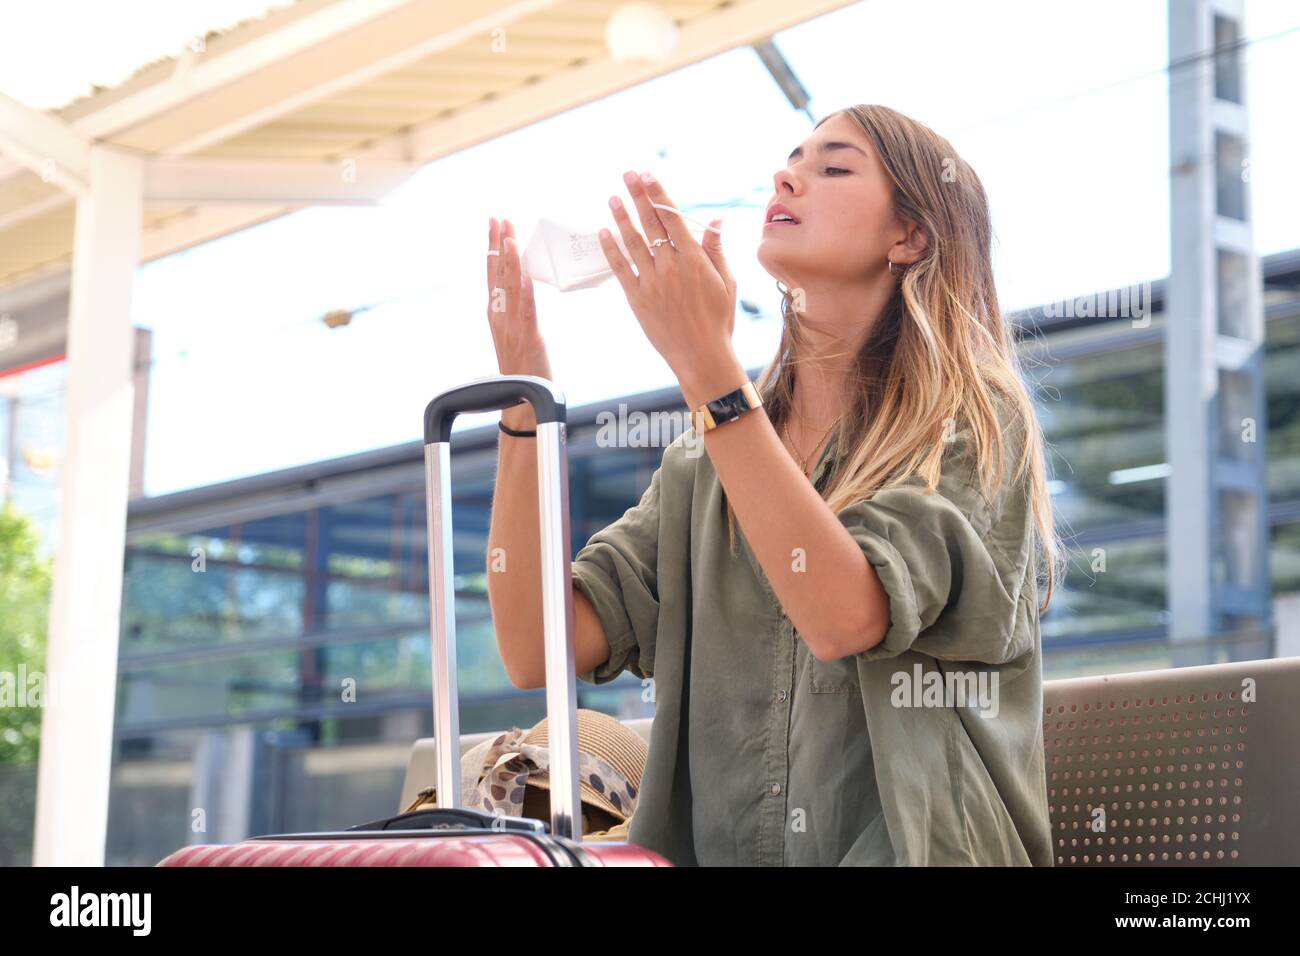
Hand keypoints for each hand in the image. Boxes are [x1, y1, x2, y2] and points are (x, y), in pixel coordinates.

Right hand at [486, 216, 552, 429]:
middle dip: (499, 244)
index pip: (493, 273)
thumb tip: (522, 285)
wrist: (520, 399)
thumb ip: (517, 310)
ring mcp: (511, 327)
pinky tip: (524, 276)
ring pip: (509, 288)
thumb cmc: (523, 366)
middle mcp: (500, 317)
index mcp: (497, 314)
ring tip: (510, 237)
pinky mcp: (527, 338)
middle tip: (501, 218)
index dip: (493, 247)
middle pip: (498, 274)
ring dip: (510, 261)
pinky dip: (524, 293)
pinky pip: (525, 312)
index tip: (495, 224)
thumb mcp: (516, 333)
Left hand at [597, 171, 739, 390]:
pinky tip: (603, 232)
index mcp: (694, 259)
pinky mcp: (637, 299)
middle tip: (627, 175)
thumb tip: (715, 221)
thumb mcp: (727, 282)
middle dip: (638, 196)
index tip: (647, 175)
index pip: (672, 217)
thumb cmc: (718, 320)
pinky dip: (611, 249)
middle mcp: (670, 266)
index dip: (658, 194)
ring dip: (621, 218)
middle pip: (651, 223)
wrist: (702, 356)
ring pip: (633, 242)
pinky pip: (620, 269)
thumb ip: (716, 250)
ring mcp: (652, 282)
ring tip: (612, 198)